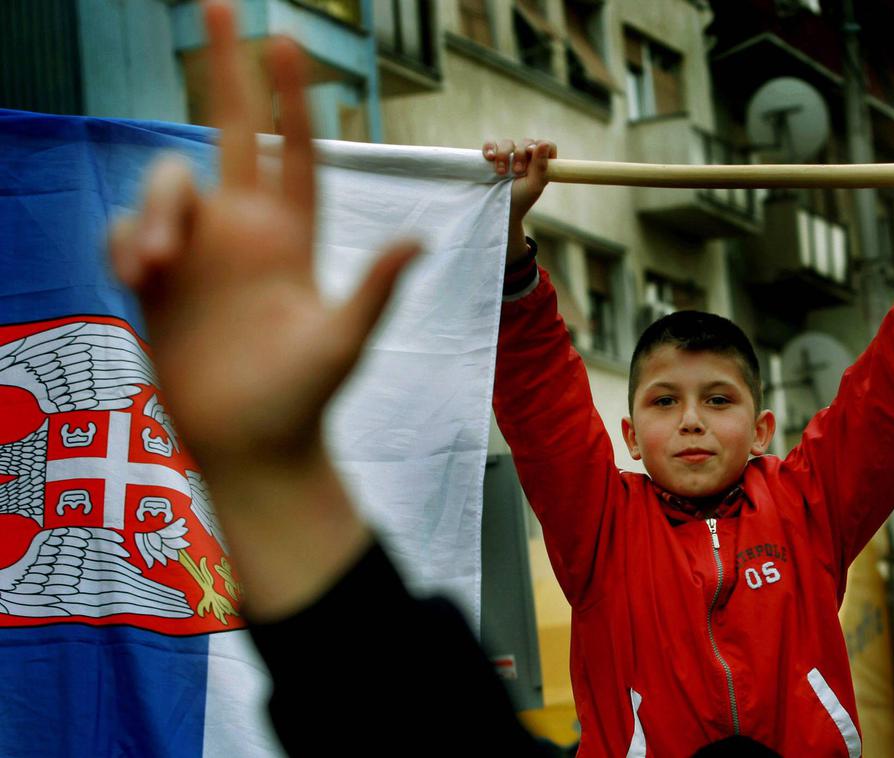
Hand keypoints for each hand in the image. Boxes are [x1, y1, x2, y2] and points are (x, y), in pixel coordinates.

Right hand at [109, 1, 416, 474]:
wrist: (252, 448)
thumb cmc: (305, 402)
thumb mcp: (342, 343)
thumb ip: (372, 291)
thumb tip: (420, 241)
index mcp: (291, 237)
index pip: (292, 150)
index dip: (291, 96)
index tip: (287, 39)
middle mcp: (244, 233)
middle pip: (229, 131)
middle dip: (225, 68)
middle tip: (218, 3)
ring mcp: (198, 254)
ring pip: (166, 183)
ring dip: (155, 208)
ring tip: (158, 266)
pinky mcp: (156, 283)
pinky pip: (128, 232)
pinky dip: (125, 242)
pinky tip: (138, 277)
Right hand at [482, 138, 555, 261]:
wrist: (500, 210)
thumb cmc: (521, 199)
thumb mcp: (534, 185)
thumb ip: (541, 165)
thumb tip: (543, 144)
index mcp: (540, 163)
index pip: (546, 145)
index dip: (541, 147)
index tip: (532, 154)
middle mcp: (526, 157)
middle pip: (526, 142)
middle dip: (520, 155)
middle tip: (516, 171)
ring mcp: (508, 156)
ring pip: (507, 142)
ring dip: (503, 155)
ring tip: (500, 172)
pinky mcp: (492, 157)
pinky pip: (490, 144)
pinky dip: (489, 148)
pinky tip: (489, 157)